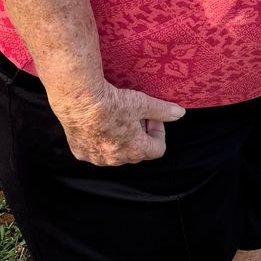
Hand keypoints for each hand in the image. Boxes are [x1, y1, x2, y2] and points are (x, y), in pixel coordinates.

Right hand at [50, 81, 185, 165]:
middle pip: (136, 151)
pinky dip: (99, 139)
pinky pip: (94, 149)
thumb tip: (180, 113)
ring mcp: (97, 158)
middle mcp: (116, 159)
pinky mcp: (80, 151)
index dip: (158, 131)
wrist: (81, 101)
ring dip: (120, 138)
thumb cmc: (114, 103)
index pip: (158, 149)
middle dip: (139, 134)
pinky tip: (98, 122)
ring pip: (114, 152)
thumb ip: (163, 111)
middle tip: (134, 113)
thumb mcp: (144, 103)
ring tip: (116, 116)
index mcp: (136, 150)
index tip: (152, 116)